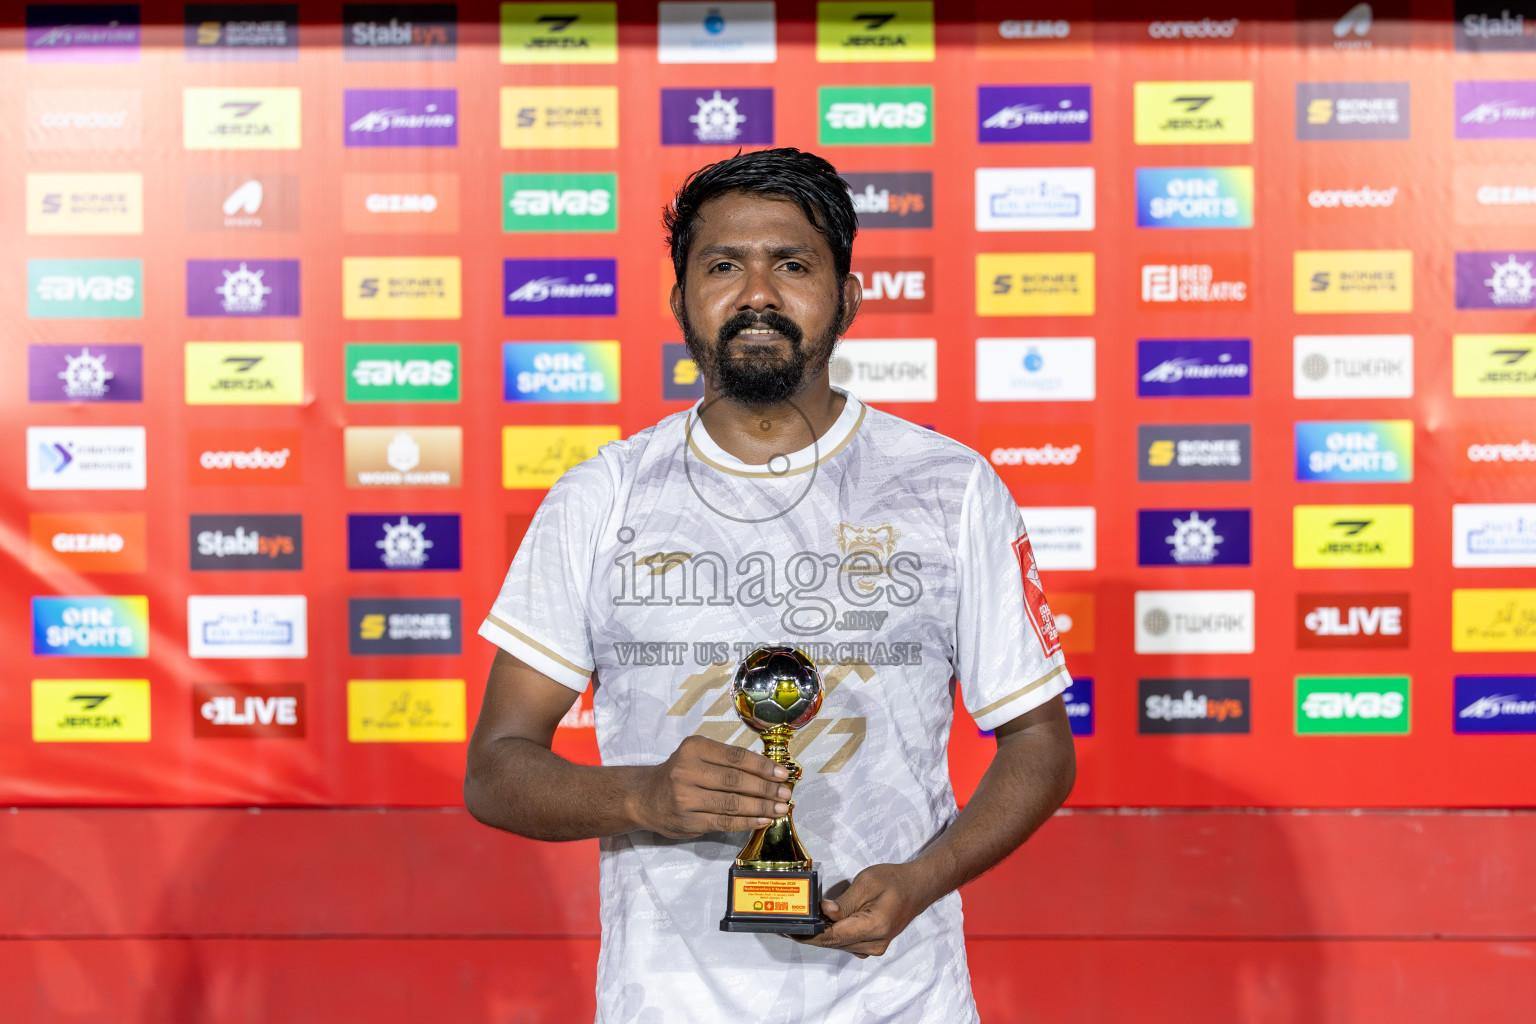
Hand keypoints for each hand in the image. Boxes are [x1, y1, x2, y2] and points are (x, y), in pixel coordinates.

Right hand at [632, 735, 790, 838]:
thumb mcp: (697, 756)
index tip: (782, 773)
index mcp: (694, 748)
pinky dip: (746, 822)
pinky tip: (762, 820)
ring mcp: (685, 797)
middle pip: (735, 780)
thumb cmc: (679, 774)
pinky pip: (723, 821)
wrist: (645, 797)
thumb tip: (767, 772)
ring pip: (731, 803)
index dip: (762, 766)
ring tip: (779, 808)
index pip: (735, 757)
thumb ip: (726, 761)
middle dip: (765, 788)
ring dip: (760, 807)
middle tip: (785, 793)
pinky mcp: (687, 820)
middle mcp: (687, 770)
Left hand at [795, 862, 934, 957]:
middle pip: (834, 942)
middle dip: (809, 934)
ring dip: (819, 935)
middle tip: (786, 925)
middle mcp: (875, 943)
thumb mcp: (867, 882)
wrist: (918, 888)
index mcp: (875, 926)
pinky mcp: (872, 945)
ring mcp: (875, 947)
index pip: (834, 936)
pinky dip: (831, 935)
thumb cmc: (894, 880)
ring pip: (839, 944)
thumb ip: (845, 901)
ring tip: (799, 923)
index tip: (789, 930)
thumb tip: (824, 912)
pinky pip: (846, 943)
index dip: (809, 935)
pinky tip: (819, 925)